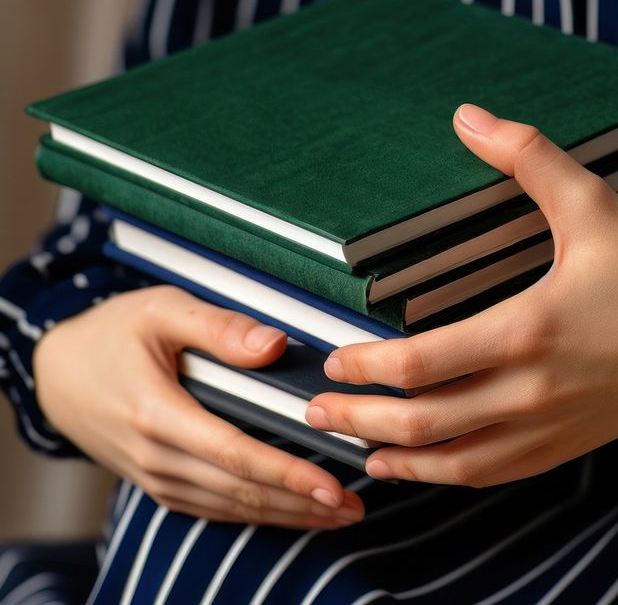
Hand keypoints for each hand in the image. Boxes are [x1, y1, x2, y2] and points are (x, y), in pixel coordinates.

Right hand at [34, 285, 364, 526]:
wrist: (58, 372)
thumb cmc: (113, 334)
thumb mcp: (163, 309)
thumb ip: (220, 327)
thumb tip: (274, 346)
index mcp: (158, 412)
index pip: (234, 453)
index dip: (286, 472)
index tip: (330, 484)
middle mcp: (156, 455)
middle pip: (239, 489)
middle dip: (300, 503)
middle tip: (352, 506)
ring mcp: (156, 476)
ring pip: (230, 505)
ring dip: (285, 514)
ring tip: (337, 515)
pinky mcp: (159, 483)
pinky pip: (212, 507)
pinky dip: (255, 513)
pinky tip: (291, 513)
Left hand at [305, 104, 617, 486]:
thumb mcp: (593, 204)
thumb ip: (528, 156)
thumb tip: (468, 116)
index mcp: (527, 331)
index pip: (423, 363)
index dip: (369, 365)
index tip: (334, 358)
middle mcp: (531, 391)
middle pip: (424, 421)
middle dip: (360, 418)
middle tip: (313, 409)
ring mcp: (548, 427)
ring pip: (453, 460)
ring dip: (395, 455)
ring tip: (352, 449)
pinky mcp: (565, 444)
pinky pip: (493, 473)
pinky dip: (446, 476)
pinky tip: (419, 469)